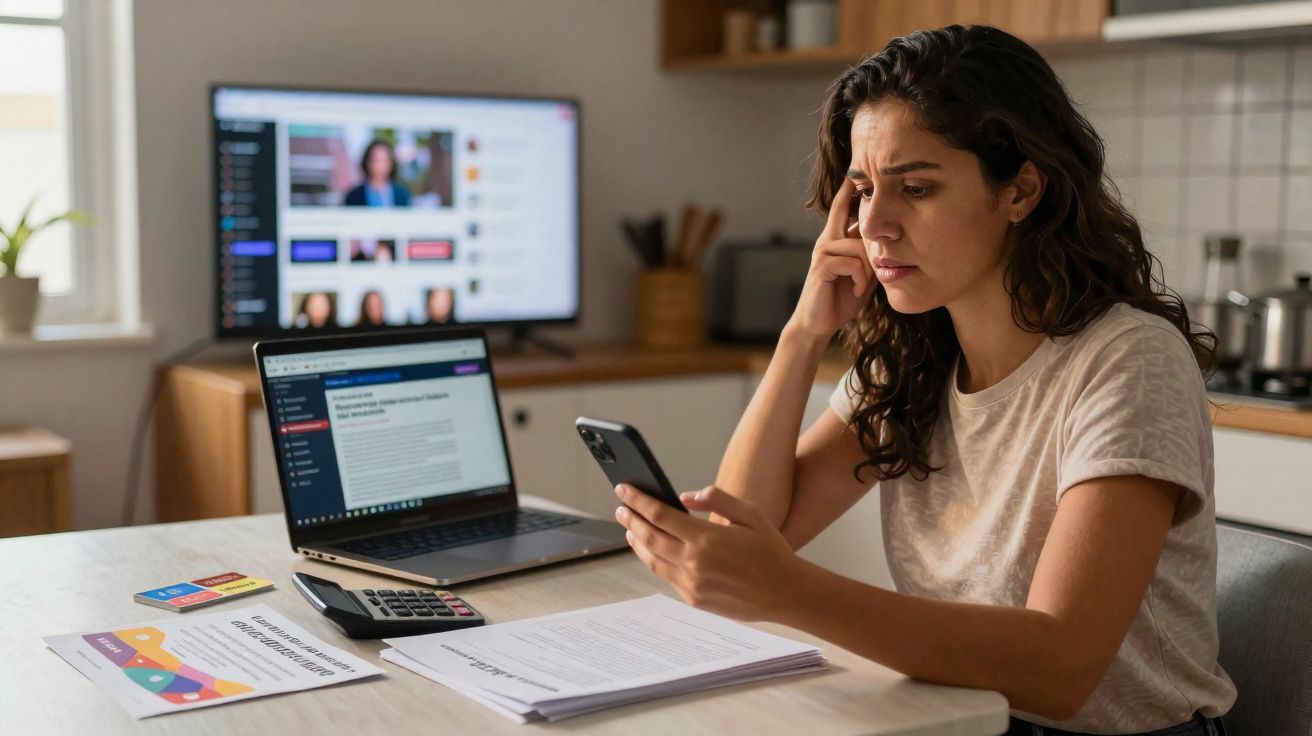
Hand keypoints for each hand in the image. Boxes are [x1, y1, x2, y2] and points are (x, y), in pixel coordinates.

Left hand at [613, 483, 803, 621]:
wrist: (785, 593)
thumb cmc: (770, 551)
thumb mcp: (750, 513)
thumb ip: (716, 499)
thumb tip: (684, 496)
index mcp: (706, 538)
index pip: (659, 514)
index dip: (637, 500)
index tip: (623, 489)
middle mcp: (694, 562)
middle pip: (648, 536)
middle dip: (630, 519)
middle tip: (621, 507)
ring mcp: (691, 584)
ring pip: (652, 559)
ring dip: (637, 541)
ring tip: (631, 528)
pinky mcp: (694, 600)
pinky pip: (667, 576)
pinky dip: (655, 560)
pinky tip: (653, 550)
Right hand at [787, 177, 873, 338]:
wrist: (818, 323)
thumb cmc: (842, 298)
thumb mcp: (863, 274)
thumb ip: (870, 255)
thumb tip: (888, 241)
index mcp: (836, 240)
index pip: (842, 208)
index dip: (849, 189)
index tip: (856, 169)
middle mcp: (827, 241)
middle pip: (847, 215)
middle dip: (857, 207)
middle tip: (868, 200)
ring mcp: (822, 253)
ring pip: (858, 245)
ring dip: (868, 268)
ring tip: (864, 285)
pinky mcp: (822, 267)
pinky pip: (851, 262)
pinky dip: (860, 278)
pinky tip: (858, 291)